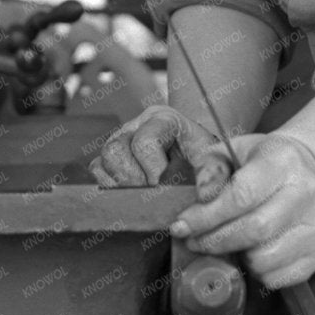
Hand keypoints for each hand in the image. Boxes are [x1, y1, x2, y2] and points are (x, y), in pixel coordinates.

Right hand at [92, 103, 234, 188]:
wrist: (199, 160)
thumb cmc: (206, 157)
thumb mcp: (217, 160)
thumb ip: (215, 174)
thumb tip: (205, 195)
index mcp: (163, 119)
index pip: (144, 142)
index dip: (152, 171)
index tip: (164, 187)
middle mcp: (137, 125)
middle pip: (115, 149)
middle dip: (133, 179)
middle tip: (152, 194)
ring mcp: (121, 139)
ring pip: (103, 160)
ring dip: (121, 183)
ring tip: (143, 194)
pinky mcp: (111, 157)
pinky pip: (97, 169)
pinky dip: (110, 185)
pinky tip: (130, 194)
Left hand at [171, 133, 314, 288]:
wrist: (308, 168)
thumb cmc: (259, 160)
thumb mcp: (229, 150)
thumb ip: (210, 169)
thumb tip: (202, 197)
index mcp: (282, 161)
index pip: (242, 196)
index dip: (206, 216)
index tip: (181, 226)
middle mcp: (307, 192)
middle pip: (255, 230)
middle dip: (215, 241)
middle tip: (194, 241)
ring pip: (265, 259)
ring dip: (237, 256)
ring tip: (230, 241)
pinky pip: (279, 277)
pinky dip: (256, 270)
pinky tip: (253, 250)